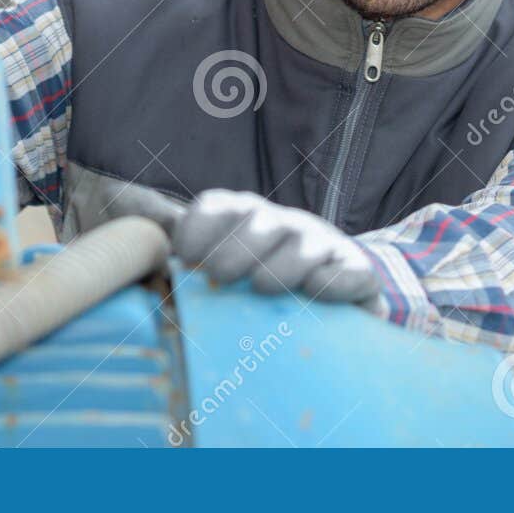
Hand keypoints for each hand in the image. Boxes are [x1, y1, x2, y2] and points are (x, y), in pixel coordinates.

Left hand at [172, 190, 379, 303]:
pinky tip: (315, 289)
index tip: (184, 259)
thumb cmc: (267, 292)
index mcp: (244, 221)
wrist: (338, 304)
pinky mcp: (359, 272)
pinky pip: (351, 270)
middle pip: (256, 219)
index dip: (196, 228)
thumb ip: (192, 277)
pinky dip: (333, 279)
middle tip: (220, 277)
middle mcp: (283, 224)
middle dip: (234, 246)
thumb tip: (154, 283)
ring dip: (280, 262)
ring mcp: (324, 245)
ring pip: (303, 240)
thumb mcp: (228, 280)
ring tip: (262, 286)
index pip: (214, 208)